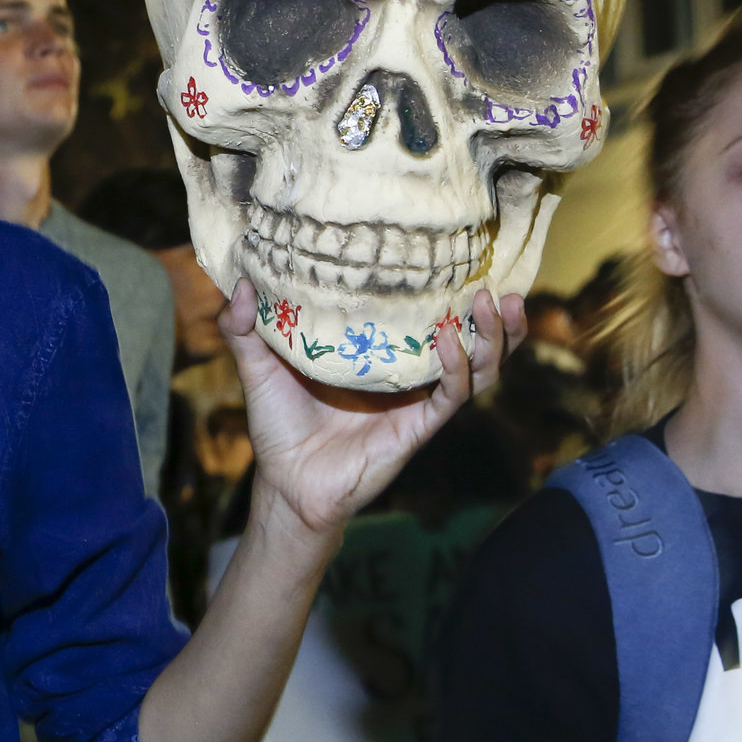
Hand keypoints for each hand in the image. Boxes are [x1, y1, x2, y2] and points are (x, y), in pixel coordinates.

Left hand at [219, 280, 523, 538]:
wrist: (285, 483)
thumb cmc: (277, 426)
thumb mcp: (258, 367)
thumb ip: (244, 328)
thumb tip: (241, 283)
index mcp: (379, 355)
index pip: (426, 319)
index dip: (451, 293)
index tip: (462, 258)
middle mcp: (405, 376)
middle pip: (469, 343)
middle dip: (493, 318)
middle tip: (500, 285)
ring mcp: (415, 402)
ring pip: (475, 370)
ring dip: (493, 338)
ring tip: (495, 302)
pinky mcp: (415, 427)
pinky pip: (450, 397)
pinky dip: (457, 368)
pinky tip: (451, 338)